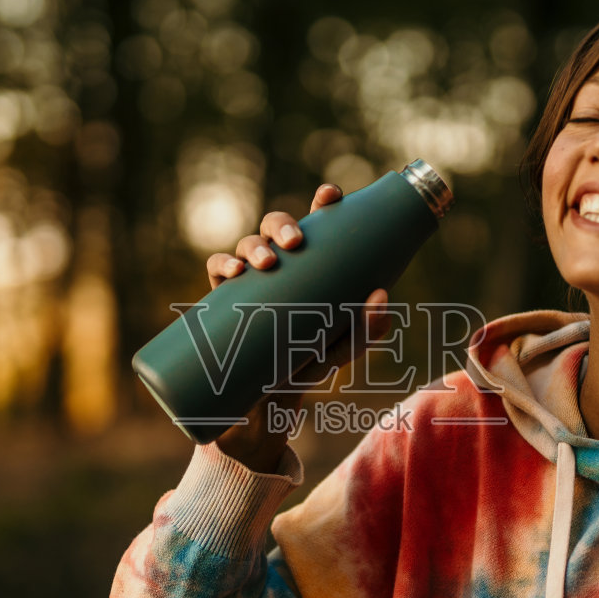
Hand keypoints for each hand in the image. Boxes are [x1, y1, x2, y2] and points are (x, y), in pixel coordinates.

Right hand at [207, 183, 391, 470]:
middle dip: (283, 224)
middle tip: (295, 244)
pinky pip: (217, 269)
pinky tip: (232, 273)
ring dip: (254, 246)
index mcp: (311, 265)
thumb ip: (367, 328)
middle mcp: (279, 265)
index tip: (330, 195)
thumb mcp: (345, 348)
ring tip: (266, 263)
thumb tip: (382, 295)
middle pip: (276, 226)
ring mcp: (250, 279)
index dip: (324, 203)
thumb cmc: (311, 363)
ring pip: (247, 244)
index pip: (317, 224)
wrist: (268, 402)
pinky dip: (222, 264)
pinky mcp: (224, 298)